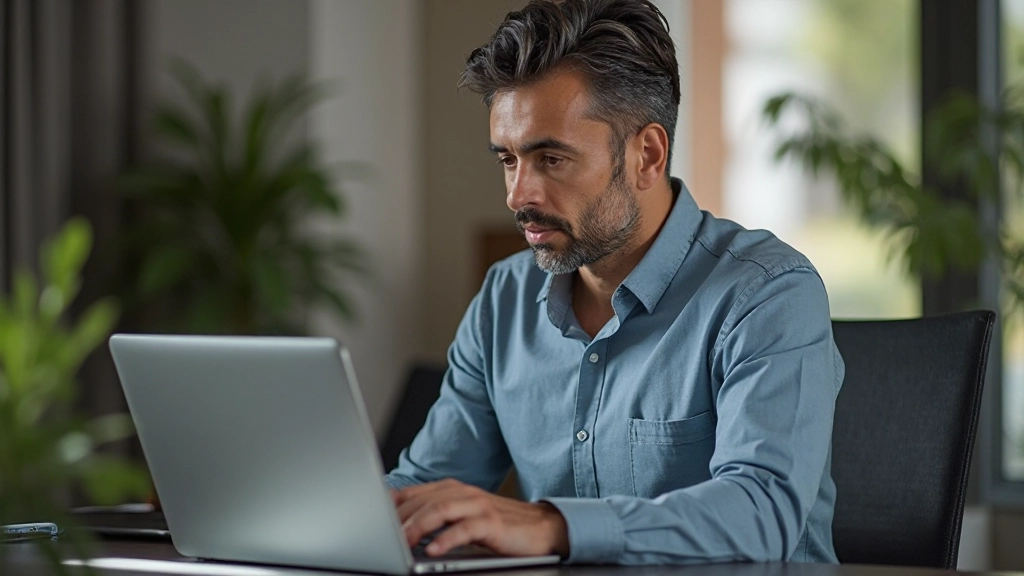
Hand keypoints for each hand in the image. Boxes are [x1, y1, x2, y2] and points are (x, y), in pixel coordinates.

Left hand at [392, 478, 568, 557]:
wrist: (540, 527)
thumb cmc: (497, 526)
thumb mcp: (461, 518)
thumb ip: (434, 517)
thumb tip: (399, 525)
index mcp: (451, 490)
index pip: (412, 494)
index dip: (390, 507)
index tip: (370, 519)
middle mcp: (462, 492)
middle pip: (423, 502)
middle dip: (398, 520)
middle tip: (380, 537)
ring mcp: (478, 505)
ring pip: (440, 511)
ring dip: (418, 527)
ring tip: (401, 542)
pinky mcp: (492, 521)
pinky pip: (465, 528)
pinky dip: (446, 539)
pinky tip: (432, 550)